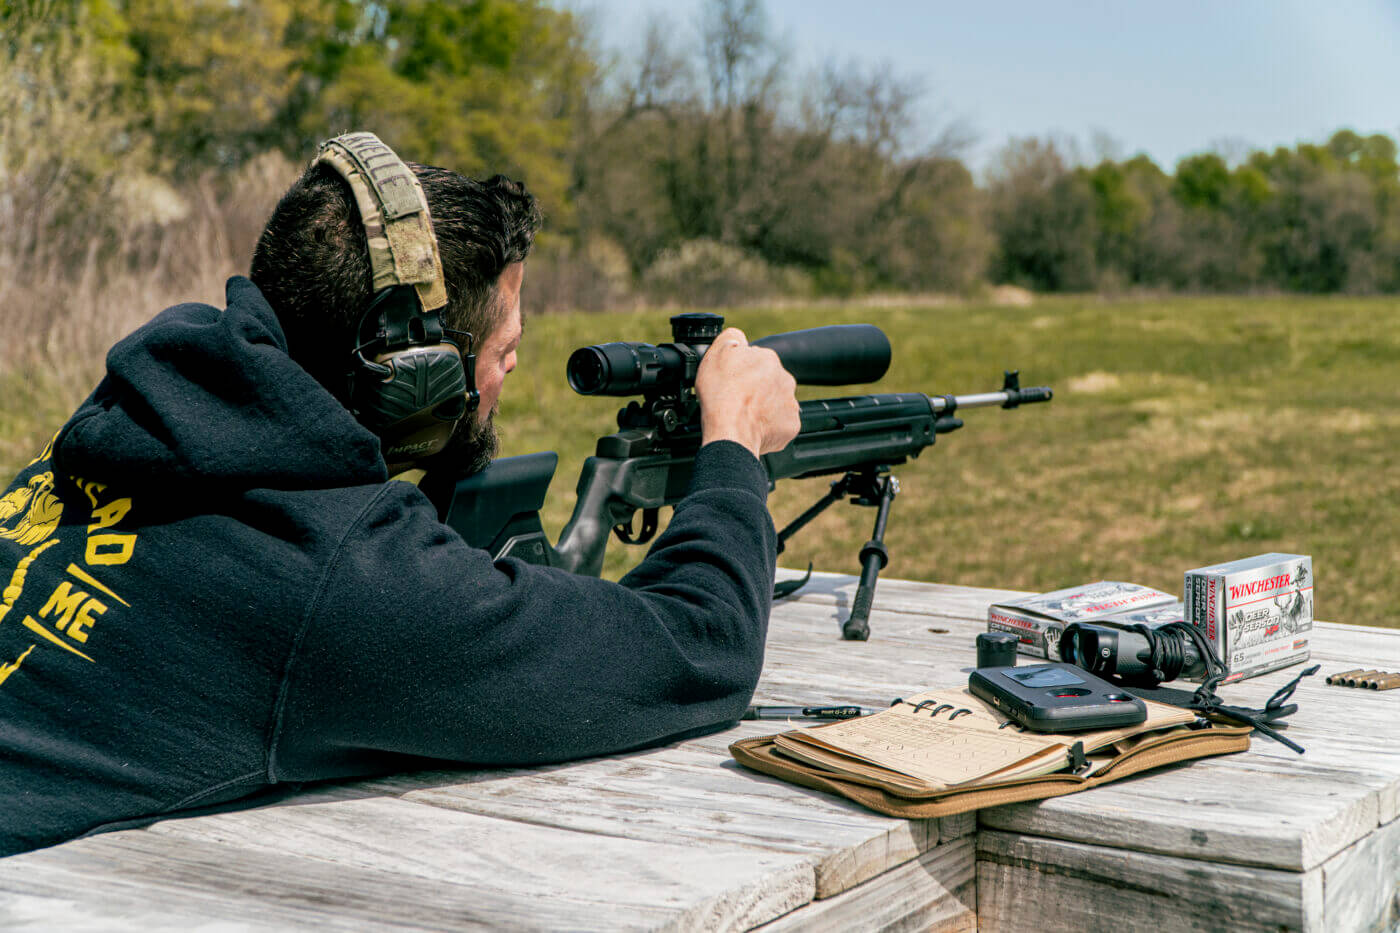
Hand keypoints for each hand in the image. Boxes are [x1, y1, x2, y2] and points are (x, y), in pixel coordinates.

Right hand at [695, 328, 800, 457]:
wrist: (731, 432)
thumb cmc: (722, 395)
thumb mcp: (716, 353)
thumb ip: (731, 337)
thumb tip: (738, 337)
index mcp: (768, 359)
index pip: (755, 360)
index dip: (740, 371)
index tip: (731, 381)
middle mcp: (784, 378)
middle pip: (768, 381)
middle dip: (755, 388)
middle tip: (736, 399)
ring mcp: (790, 403)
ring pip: (775, 402)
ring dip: (763, 407)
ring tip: (743, 416)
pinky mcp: (791, 425)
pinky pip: (780, 423)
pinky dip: (768, 426)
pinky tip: (753, 427)